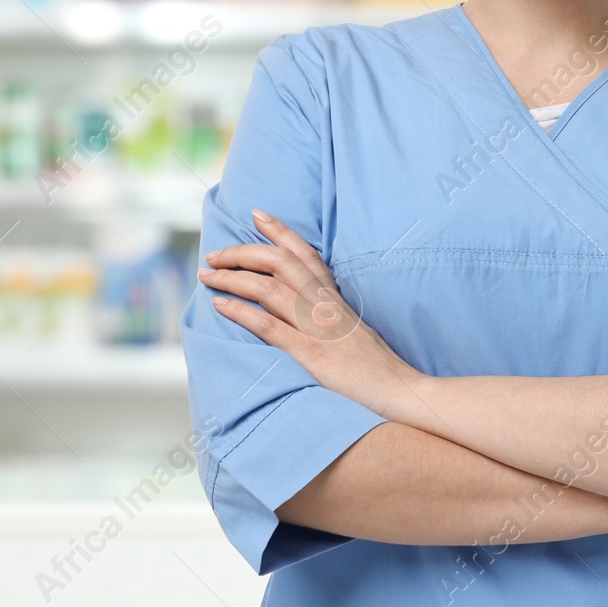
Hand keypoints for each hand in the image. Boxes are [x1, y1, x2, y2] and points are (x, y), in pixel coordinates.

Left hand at [201, 210, 427, 417]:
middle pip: (281, 263)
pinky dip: (242, 312)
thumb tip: (305, 312)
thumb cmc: (376, 369)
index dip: (280, 231)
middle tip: (214, 255)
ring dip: (233, 278)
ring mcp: (318, 328)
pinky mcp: (311, 353)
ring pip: (270, 288)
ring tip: (207, 276)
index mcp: (336, 299)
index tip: (256, 215)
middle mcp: (326, 306)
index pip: (307, 254)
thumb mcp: (354, 332)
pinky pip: (271, 326)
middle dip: (243, 253)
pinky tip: (221, 305)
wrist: (400, 391)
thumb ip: (330, 317)